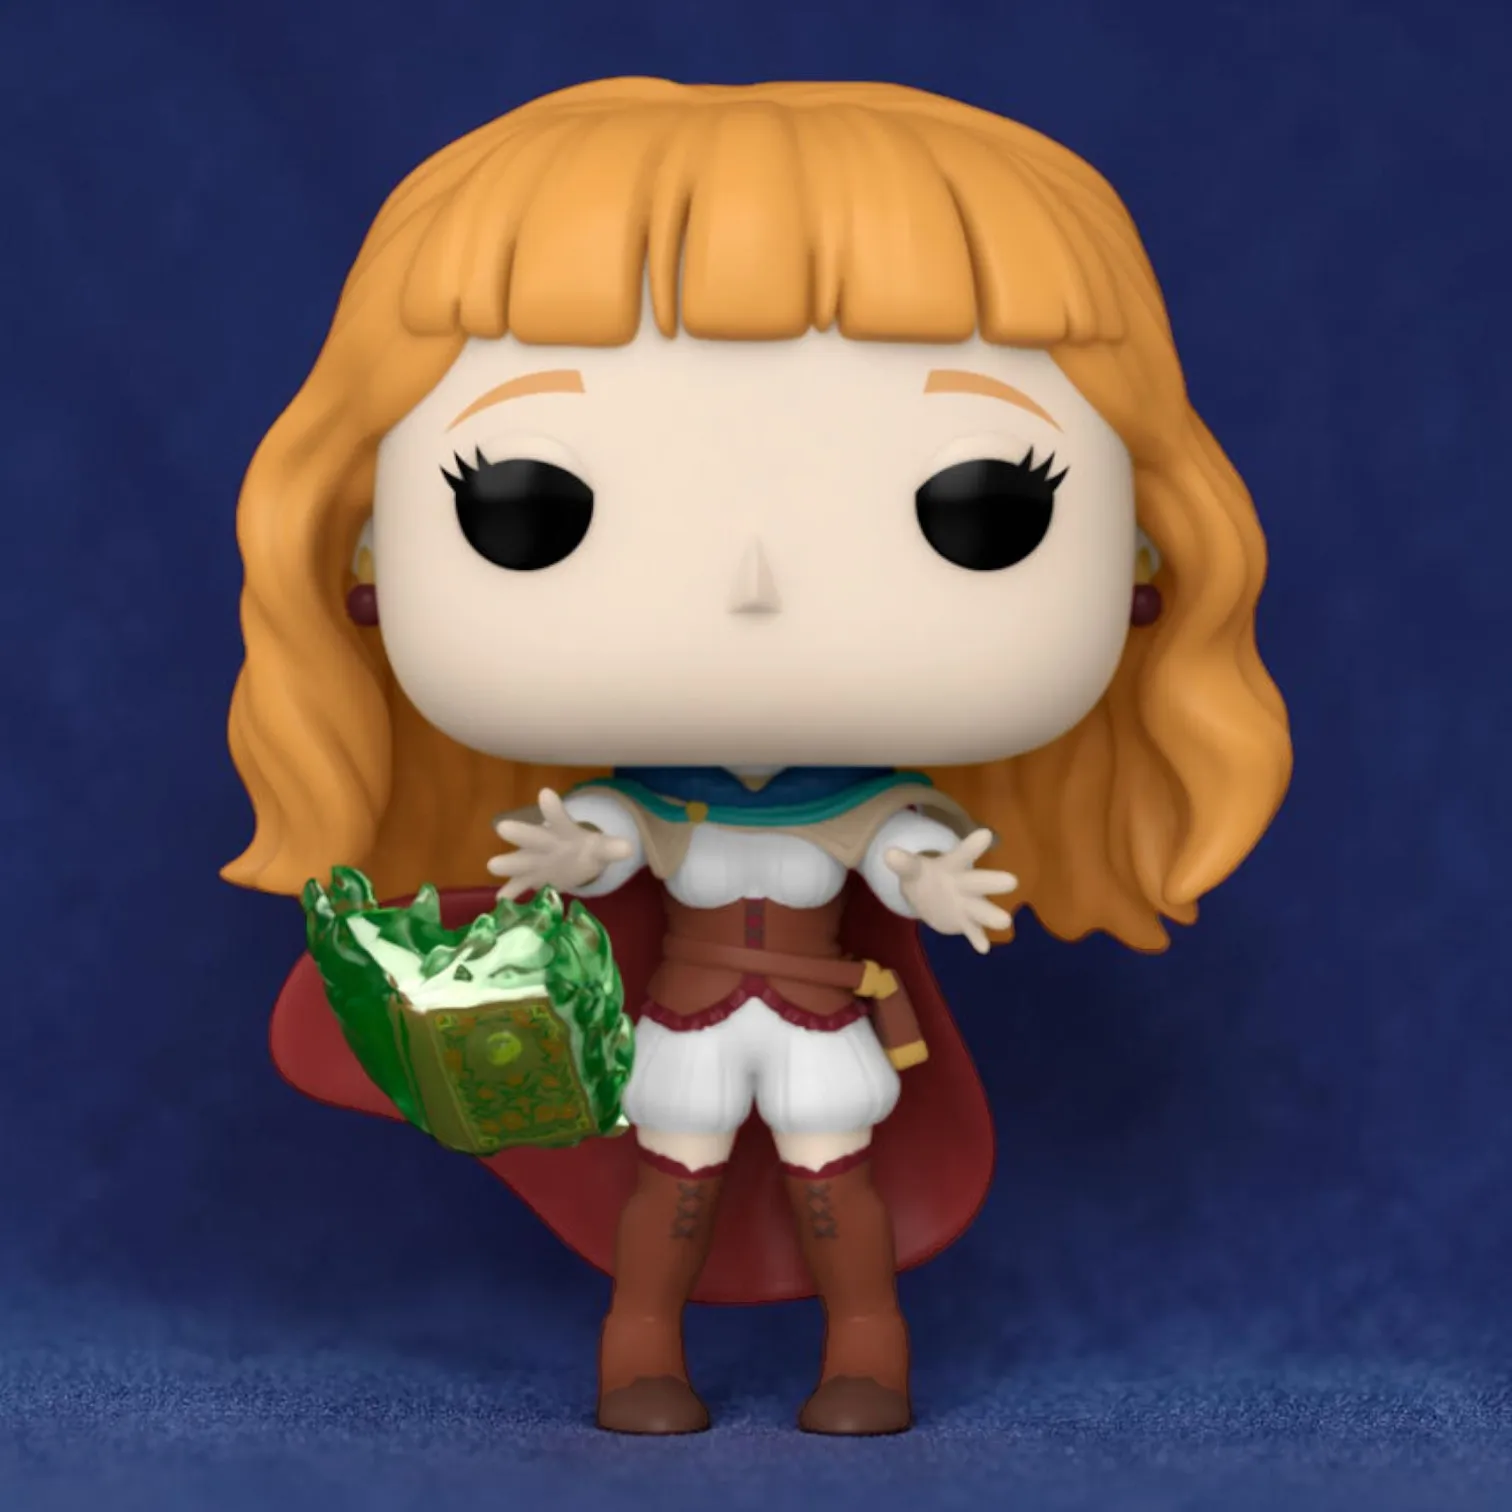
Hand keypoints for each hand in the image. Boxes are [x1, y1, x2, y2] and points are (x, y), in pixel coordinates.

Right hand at [486, 788, 633, 899]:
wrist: (574, 861)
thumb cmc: (586, 849)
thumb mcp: (601, 848)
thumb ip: (611, 848)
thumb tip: (628, 848)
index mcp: (563, 832)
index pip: (559, 818)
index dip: (553, 808)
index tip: (545, 794)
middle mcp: (545, 844)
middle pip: (533, 837)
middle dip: (521, 833)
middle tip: (503, 827)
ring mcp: (535, 862)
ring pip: (520, 861)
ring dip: (508, 863)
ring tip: (493, 865)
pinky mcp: (530, 879)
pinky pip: (518, 886)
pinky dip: (510, 893)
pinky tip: (500, 901)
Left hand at [883, 828, 1016, 953]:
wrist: (929, 895)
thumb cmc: (924, 875)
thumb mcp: (912, 869)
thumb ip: (904, 864)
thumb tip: (888, 854)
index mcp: (953, 866)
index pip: (962, 854)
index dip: (972, 846)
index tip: (986, 834)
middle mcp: (964, 884)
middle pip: (978, 882)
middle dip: (992, 882)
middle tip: (1012, 881)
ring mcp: (967, 904)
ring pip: (981, 909)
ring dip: (992, 915)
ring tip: (1006, 921)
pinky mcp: (965, 922)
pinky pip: (973, 930)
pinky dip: (977, 938)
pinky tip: (983, 949)